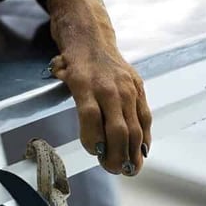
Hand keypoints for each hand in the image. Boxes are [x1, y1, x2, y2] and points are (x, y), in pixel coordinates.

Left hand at [50, 50, 151, 175]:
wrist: (92, 36)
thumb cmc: (73, 60)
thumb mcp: (60, 78)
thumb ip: (69, 102)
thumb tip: (80, 125)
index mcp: (84, 83)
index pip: (90, 116)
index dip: (92, 138)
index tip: (92, 152)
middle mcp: (108, 87)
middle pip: (116, 128)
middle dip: (115, 154)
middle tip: (111, 169)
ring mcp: (127, 88)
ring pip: (134, 127)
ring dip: (132, 152)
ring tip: (129, 169)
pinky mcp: (139, 88)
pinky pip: (145, 117)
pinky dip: (144, 137)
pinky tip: (142, 152)